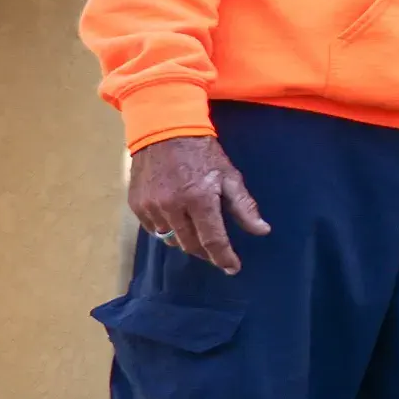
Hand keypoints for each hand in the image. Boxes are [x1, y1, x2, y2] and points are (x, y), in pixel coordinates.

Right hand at [128, 136, 269, 275]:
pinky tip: (178, 224)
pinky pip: (154, 229)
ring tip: (199, 237)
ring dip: (187, 242)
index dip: (224, 258)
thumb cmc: (203, 153)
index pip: (213, 240)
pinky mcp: (137, 205)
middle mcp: (172, 207)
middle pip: (191, 245)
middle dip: (207, 254)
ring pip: (171, 240)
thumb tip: (262, 231)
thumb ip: (244, 206)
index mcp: (199, 199)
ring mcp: (151, 207)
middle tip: (218, 255)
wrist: (164, 130)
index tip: (233, 268)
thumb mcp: (229, 176)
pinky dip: (168, 231)